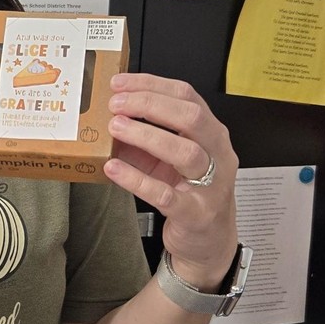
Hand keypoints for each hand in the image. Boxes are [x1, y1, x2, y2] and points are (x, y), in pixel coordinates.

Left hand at [103, 73, 237, 290]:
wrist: (208, 239)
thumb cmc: (188, 191)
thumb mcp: (164, 158)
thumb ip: (141, 137)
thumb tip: (106, 117)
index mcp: (211, 132)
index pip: (186, 96)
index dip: (151, 84)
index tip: (120, 83)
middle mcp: (218, 154)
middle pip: (191, 117)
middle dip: (150, 105)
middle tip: (116, 105)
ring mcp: (211, 185)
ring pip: (186, 152)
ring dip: (146, 135)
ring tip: (115, 128)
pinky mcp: (197, 214)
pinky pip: (167, 194)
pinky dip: (137, 179)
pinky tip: (114, 169)